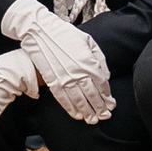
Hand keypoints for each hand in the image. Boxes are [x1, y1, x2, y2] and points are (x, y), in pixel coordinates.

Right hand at [1, 0, 111, 121]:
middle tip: (105, 115)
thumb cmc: (65, 33)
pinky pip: (63, 99)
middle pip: (93, 95)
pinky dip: (71, 109)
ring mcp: (65, 78)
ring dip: (87, 112)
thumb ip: (99, 59)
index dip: (107, 96)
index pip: (102, 84)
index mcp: (89, 62)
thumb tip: (105, 75)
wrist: (40, 31)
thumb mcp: (88, 41)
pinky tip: (77, 115)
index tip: (111, 103)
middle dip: (100, 108)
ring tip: (93, 120)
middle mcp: (79, 72)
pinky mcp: (53, 81)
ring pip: (79, 100)